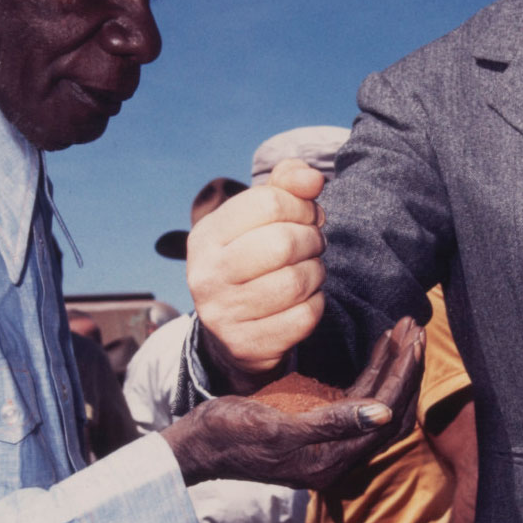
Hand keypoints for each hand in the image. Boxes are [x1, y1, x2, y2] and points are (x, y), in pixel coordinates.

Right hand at [162, 319, 422, 489]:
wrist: (200, 444)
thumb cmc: (231, 433)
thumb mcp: (278, 427)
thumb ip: (331, 422)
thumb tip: (381, 413)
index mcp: (333, 461)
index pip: (385, 415)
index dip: (403, 376)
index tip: (412, 339)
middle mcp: (340, 455)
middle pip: (391, 410)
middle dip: (406, 368)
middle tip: (414, 328)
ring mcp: (333, 441)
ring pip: (379, 402)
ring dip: (393, 366)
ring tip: (404, 329)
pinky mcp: (321, 426)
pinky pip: (360, 398)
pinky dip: (374, 371)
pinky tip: (381, 347)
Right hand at [187, 159, 328, 381]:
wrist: (233, 333)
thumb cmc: (253, 262)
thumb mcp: (257, 220)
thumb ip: (285, 187)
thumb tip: (312, 178)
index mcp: (206, 236)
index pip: (269, 202)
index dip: (301, 206)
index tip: (306, 217)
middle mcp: (206, 275)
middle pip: (284, 242)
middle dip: (312, 240)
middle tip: (312, 246)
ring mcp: (223, 314)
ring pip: (297, 281)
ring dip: (316, 273)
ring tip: (308, 272)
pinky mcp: (247, 345)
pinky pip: (304, 316)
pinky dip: (315, 304)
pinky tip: (304, 300)